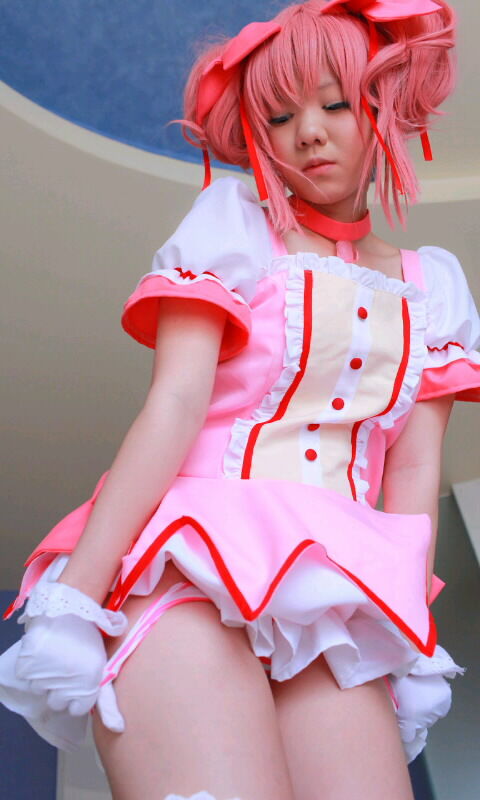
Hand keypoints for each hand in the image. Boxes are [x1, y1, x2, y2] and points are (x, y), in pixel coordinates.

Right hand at [15, 612, 124, 730]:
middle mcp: (67, 683)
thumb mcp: (102, 665)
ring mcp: (46, 673)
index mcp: (88, 684)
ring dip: (43, 677)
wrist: (73, 604)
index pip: (75, 710)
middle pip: (55, 703)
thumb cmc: (90, 634)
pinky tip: (43, 652)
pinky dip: (30, 665)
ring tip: (54, 658)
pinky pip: (25, 674)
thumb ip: (108, 700)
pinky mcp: (30, 661)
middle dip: (58, 689)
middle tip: (64, 669)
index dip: (75, 698)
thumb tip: (118, 729)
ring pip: (38, 689)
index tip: (77, 683)